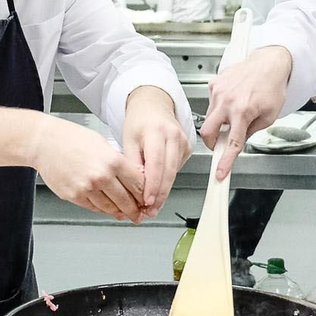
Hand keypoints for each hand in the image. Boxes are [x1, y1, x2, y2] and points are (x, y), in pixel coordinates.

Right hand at [29, 116, 146, 223]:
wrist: (44, 142)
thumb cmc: (71, 139)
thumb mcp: (103, 144)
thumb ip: (118, 163)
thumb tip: (133, 179)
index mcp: (112, 160)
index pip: (137, 184)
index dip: (145, 195)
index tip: (147, 199)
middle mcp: (100, 176)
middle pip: (126, 200)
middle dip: (136, 210)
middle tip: (140, 214)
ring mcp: (86, 188)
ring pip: (111, 208)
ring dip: (120, 213)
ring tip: (126, 214)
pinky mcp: (74, 196)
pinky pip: (94, 208)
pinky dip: (103, 210)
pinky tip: (108, 209)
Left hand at [122, 86, 191, 216]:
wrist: (153, 105)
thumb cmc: (139, 121)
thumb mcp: (128, 139)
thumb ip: (133, 163)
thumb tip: (137, 186)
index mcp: (156, 131)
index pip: (157, 163)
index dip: (153, 185)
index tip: (147, 201)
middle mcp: (173, 136)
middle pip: (168, 171)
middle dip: (159, 195)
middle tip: (149, 211)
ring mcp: (183, 142)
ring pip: (174, 173)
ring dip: (163, 191)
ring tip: (152, 206)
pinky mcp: (187, 148)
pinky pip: (176, 170)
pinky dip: (167, 181)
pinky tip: (158, 190)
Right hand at [201, 45, 292, 180]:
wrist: (269, 62)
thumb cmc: (272, 86)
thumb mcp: (269, 116)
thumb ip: (251, 132)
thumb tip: (238, 142)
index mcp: (243, 111)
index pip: (232, 143)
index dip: (225, 162)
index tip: (219, 173)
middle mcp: (227, 101)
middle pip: (207, 132)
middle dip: (212, 143)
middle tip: (221, 144)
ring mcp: (218, 92)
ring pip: (209, 118)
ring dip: (219, 123)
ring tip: (235, 114)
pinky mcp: (214, 84)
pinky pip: (211, 103)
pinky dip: (220, 108)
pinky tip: (233, 100)